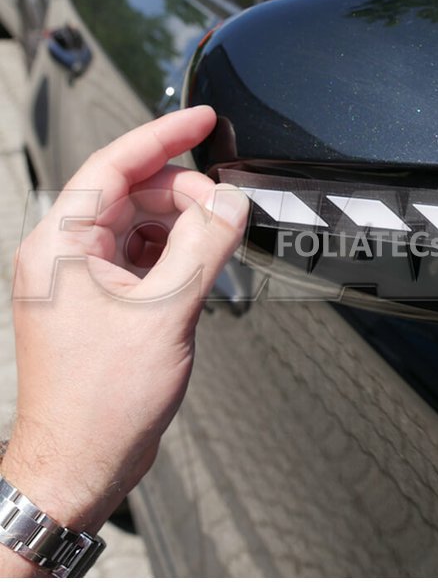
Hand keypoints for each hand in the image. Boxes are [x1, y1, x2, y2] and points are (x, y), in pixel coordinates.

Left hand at [1, 106, 248, 575]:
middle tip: (229, 211)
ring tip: (220, 244)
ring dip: (186, 228)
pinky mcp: (104, 302)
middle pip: (134, 194)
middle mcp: (66, 255)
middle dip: (186, 195)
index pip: (114, 166)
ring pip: (143, 226)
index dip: (162, 137)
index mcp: (62, 245)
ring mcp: (84, 280)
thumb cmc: (101, 401)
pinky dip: (178, 255)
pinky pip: (145, 257)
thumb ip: (204, 248)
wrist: (80, 462)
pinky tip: (203, 268)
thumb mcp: (165, 313)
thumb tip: (231, 202)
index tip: (200, 118)